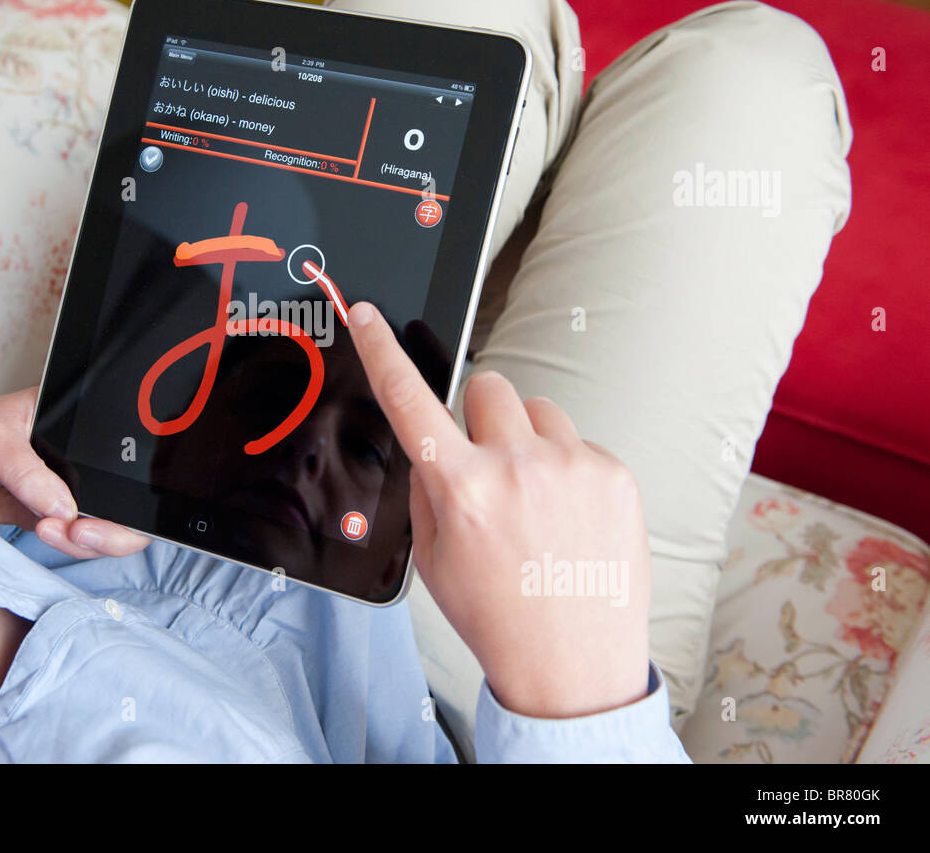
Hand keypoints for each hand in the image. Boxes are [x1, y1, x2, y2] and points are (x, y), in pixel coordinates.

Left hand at [0, 387, 150, 558]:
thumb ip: (26, 472)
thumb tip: (64, 506)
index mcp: (85, 429)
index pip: (128, 461)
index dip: (127, 494)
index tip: (94, 510)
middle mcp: (89, 462)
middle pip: (127, 505)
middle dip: (114, 530)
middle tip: (80, 533)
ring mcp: (74, 491)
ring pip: (105, 528)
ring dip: (85, 541)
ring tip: (49, 529)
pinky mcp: (57, 515)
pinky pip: (77, 538)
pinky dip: (66, 544)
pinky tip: (45, 531)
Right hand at [346, 302, 650, 718]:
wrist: (572, 666)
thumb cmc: (500, 618)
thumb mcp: (435, 560)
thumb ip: (429, 490)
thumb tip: (433, 446)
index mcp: (461, 488)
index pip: (408, 400)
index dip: (381, 350)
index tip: (367, 316)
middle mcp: (516, 467)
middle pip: (487, 386)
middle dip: (481, 417)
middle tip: (489, 466)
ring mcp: (572, 466)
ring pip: (537, 409)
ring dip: (528, 440)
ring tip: (535, 500)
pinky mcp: (614, 473)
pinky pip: (578, 441)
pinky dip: (569, 467)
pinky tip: (568, 516)